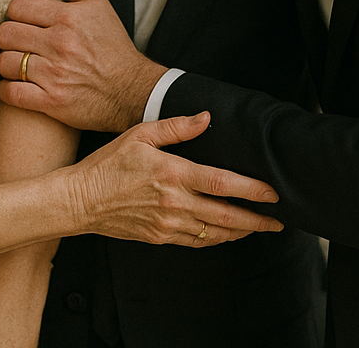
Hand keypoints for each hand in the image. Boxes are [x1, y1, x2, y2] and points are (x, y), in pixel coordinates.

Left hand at [0, 0, 167, 131]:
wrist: (133, 89)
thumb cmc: (113, 45)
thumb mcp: (96, 2)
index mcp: (68, 17)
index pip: (17, 7)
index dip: (17, 14)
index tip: (25, 23)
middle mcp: (59, 44)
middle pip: (5, 34)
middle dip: (9, 37)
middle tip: (19, 43)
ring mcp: (54, 75)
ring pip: (5, 63)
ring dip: (7, 64)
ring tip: (19, 64)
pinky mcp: (51, 101)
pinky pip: (10, 93)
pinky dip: (6, 90)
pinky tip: (16, 85)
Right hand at [68, 112, 282, 245]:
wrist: (80, 200)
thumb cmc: (107, 165)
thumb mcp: (139, 135)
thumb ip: (176, 127)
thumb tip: (206, 118)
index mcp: (172, 173)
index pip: (222, 183)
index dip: (252, 189)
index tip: (272, 192)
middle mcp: (174, 202)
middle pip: (226, 214)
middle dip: (257, 219)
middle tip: (278, 220)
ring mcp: (168, 223)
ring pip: (215, 232)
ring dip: (241, 231)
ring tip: (259, 228)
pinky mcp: (160, 237)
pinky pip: (197, 242)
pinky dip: (217, 239)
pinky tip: (227, 234)